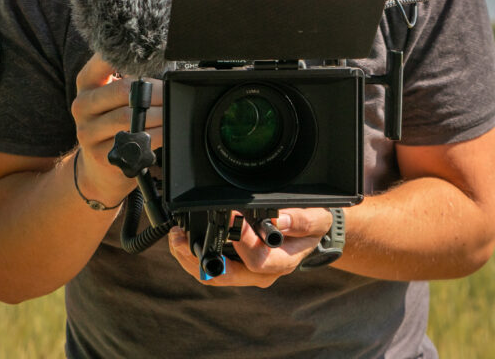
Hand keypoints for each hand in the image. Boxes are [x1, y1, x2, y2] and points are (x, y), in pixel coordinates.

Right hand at [71, 53, 162, 206]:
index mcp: (86, 84)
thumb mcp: (112, 95)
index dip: (128, 57)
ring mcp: (87, 132)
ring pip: (130, 117)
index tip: (151, 57)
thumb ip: (128, 76)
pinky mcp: (101, 154)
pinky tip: (165, 130)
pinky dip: (156, 134)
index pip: (102, 61)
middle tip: (173, 92)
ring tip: (172, 111)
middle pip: (124, 90)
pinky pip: (135, 140)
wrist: (98, 165)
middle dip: (155, 91)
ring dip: (158, 114)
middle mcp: (81, 106)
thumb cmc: (113, 121)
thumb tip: (160, 61)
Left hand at [167, 208, 334, 287]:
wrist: (311, 239)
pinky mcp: (237, 269)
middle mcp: (263, 273)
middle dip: (202, 256)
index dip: (242, 240)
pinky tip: (184, 242)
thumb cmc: (312, 229)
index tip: (230, 217)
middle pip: (228, 275)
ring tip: (176, 239)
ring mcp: (248, 274)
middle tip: (184, 236)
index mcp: (283, 262)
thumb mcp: (317, 219)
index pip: (259, 258)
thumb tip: (279, 220)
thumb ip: (301, 220)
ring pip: (215, 276)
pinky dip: (195, 258)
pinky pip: (213, 270)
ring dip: (192, 260)